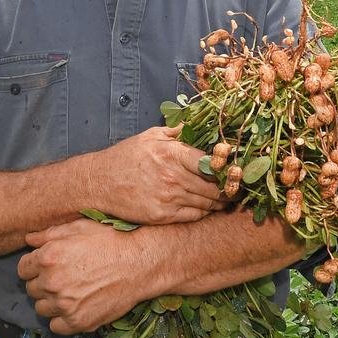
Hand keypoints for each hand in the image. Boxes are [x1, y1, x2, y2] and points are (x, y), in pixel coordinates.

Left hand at [17, 219, 151, 333]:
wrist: (140, 264)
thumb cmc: (111, 241)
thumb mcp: (79, 227)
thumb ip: (49, 234)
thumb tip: (29, 240)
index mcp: (48, 258)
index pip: (22, 269)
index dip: (34, 266)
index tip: (46, 267)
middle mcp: (52, 282)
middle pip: (31, 289)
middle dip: (43, 283)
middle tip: (62, 277)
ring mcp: (64, 305)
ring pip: (41, 308)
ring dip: (51, 301)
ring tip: (69, 292)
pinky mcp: (78, 322)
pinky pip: (55, 326)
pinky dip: (61, 319)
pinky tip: (74, 307)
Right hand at [84, 125, 223, 224]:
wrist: (99, 182)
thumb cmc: (126, 157)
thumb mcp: (150, 136)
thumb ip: (177, 131)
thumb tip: (198, 122)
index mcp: (172, 153)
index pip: (211, 162)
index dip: (227, 167)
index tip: (236, 169)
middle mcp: (172, 176)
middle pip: (214, 186)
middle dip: (229, 188)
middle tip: (238, 187)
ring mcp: (168, 198)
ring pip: (207, 202)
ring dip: (220, 201)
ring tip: (227, 198)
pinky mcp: (163, 216)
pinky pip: (194, 215)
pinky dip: (205, 212)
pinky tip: (207, 207)